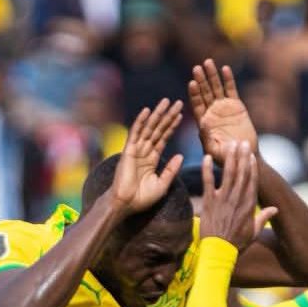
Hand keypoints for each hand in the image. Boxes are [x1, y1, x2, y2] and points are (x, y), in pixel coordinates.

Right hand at [110, 99, 184, 213]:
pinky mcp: (128, 151)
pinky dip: (140, 121)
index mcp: (151, 158)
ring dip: (158, 114)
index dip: (172, 126)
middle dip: (168, 116)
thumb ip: (171, 170)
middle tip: (178, 102)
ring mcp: (136, 150)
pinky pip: (135, 133)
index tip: (181, 115)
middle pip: (158, 129)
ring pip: (149, 128)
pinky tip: (147, 111)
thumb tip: (181, 155)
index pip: (163, 138)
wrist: (126, 205)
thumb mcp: (162, 184)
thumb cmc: (142, 198)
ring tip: (166, 101)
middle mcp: (144, 151)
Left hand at [188, 58, 258, 159]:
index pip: (196, 104)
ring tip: (208, 62)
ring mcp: (223, 107)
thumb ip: (206, 138)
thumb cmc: (226, 158)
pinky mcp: (236, 106)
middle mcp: (212, 112)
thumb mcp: (213, 150)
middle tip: (196, 68)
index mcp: (203, 122)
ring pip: (216, 88)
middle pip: (204, 92)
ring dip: (212, 75)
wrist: (243, 156)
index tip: (191, 83)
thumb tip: (201, 123)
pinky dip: (228, 79)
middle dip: (200, 80)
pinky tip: (225, 69)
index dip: (194, 93)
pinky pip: (231, 90)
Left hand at [197, 144, 274, 250]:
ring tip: (230, 144)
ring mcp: (223, 200)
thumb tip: (275, 209)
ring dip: (230, 158)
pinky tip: (205, 156)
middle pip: (242, 173)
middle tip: (243, 142)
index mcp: (249, 206)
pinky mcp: (209, 202)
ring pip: (228, 174)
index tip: (252, 155)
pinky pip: (208, 182)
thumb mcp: (254, 231)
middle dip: (243, 156)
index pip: (252, 182)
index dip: (252, 167)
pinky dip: (206, 169)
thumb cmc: (237, 243)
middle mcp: (237, 200)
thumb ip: (264, 217)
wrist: (219, 253)